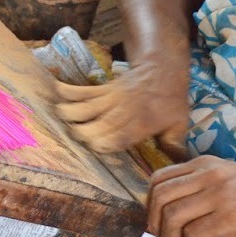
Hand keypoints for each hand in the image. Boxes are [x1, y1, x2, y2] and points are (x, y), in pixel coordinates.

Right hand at [54, 64, 188, 153]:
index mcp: (139, 125)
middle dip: (83, 134)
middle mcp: (122, 113)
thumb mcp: (179, 124)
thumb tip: (178, 167)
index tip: (97, 148)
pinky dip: (67, 90)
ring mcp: (111, 99)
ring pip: (85, 107)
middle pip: (95, 126)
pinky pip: (82, 90)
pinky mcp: (104, 89)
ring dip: (70, 112)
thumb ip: (174, 146)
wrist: (163, 69)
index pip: (115, 139)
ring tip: (62, 116)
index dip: (103, 145)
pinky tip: (56, 91)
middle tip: (77, 136)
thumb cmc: (171, 100)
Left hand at [147, 156, 235, 236]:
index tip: (154, 223)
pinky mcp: (231, 219)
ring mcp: (221, 195)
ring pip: (173, 217)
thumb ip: (202, 189)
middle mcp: (210, 174)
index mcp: (206, 164)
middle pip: (160, 197)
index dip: (149, 204)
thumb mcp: (230, 180)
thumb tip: (170, 214)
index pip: (160, 179)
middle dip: (154, 224)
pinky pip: (194, 236)